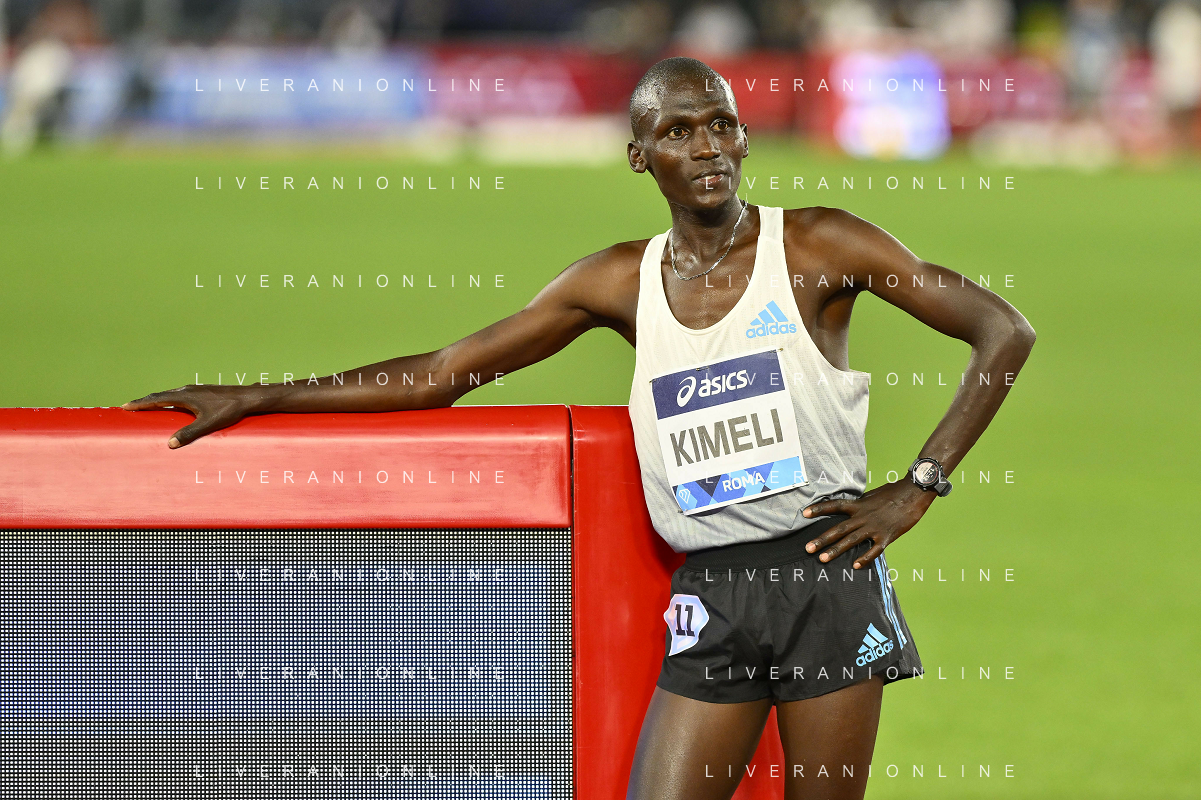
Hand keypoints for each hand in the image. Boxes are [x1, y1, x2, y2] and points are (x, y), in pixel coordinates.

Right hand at [121, 385, 262, 448]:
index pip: (157, 399)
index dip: (140, 403)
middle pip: (160, 395)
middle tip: (130, 406)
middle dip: (145, 401)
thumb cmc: (228, 410)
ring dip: (157, 399)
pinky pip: (179, 395)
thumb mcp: (207, 424)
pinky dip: (168, 399)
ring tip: (147, 405)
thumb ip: (189, 433)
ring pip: (170, 394)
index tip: (125, 406)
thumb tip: (170, 444)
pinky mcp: (203, 391)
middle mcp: (187, 390)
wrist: (247, 397)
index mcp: (184, 396)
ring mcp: (195, 389)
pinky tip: (173, 405)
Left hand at [802, 480, 935, 568]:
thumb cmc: (894, 492)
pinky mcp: (886, 536)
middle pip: (839, 529)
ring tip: (822, 559)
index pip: (834, 506)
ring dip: (836, 550)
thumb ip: (860, 504)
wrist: (914, 493)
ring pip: (851, 541)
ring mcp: (874, 527)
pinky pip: (874, 550)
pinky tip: (855, 566)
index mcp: (859, 505)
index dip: (819, 509)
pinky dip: (864, 558)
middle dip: (822, 539)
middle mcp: (863, 516)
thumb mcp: (872, 495)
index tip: (804, 513)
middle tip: (807, 548)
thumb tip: (851, 507)